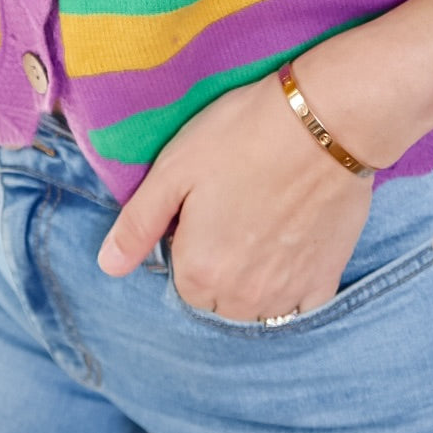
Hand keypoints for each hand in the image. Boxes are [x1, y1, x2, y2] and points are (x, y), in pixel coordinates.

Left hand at [96, 68, 377, 321]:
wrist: (325, 122)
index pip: (179, 282)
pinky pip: (299, 310)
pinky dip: (290, 291)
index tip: (201, 210)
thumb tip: (107, 266)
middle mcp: (242, 297)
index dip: (186, 245)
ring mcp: (288, 293)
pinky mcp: (325, 280)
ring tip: (260, 227)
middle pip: (215, 302)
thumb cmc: (243, 135)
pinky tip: (290, 251)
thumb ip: (137, 224)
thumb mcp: (174, 168)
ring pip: (255, 310)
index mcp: (199, 271)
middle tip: (231, 213)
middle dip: (216, 268)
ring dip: (250, 283)